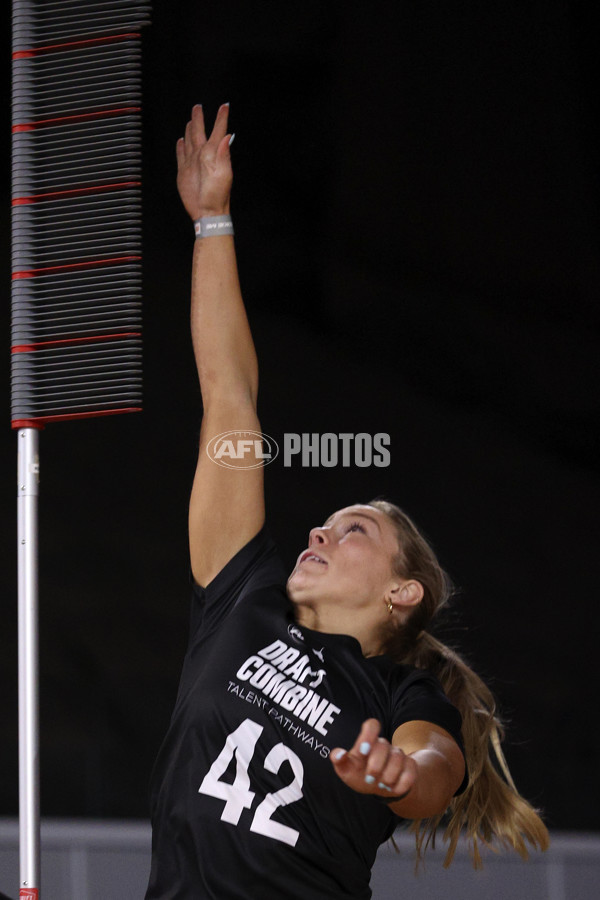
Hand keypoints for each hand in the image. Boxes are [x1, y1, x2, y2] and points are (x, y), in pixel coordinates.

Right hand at [176, 103, 232, 220]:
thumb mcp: (223, 175)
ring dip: (190, 130)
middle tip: (198, 107)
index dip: (221, 119)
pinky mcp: (184, 171)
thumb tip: (227, 136)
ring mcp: (193, 163)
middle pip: (200, 132)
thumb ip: (223, 154)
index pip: (218, 131)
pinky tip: (181, 141)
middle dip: (200, 119)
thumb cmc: (217, 195)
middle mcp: (203, 156)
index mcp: (213, 154)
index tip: (224, 106)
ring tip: (191, 120)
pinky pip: (181, 155)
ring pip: (190, 141)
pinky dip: (180, 147)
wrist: (206, 211)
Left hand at [330, 718, 417, 800]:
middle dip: (375, 766)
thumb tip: (337, 754)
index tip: (362, 750)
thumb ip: (339, 760)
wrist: (381, 789)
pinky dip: (400, 785)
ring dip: (388, 777)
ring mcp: (399, 754)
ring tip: (381, 785)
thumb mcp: (347, 771)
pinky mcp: (410, 766)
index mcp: (368, 742)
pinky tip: (393, 789)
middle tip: (369, 779)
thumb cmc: (360, 775)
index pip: (372, 725)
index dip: (369, 733)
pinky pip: (409, 773)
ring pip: (397, 759)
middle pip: (383, 745)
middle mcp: (384, 745)